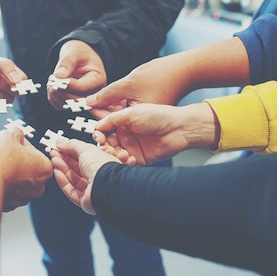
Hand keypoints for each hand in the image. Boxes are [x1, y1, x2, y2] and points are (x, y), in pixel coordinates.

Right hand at [0, 128, 53, 211]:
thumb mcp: (9, 134)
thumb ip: (17, 133)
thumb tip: (16, 135)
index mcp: (45, 168)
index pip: (34, 151)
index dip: (20, 144)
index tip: (11, 143)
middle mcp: (38, 186)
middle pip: (26, 167)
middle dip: (14, 160)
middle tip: (2, 153)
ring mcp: (23, 198)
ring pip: (15, 180)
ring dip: (6, 172)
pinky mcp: (8, 205)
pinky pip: (5, 190)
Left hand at [47, 40, 106, 110]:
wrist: (79, 57)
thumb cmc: (79, 52)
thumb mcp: (74, 52)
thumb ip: (67, 63)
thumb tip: (59, 76)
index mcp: (98, 79)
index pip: (84, 87)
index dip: (69, 84)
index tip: (56, 76)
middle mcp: (93, 93)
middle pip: (75, 99)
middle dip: (60, 89)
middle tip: (51, 78)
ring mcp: (83, 99)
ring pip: (66, 104)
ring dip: (55, 93)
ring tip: (52, 79)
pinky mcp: (72, 102)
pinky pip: (59, 105)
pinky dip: (53, 96)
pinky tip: (52, 85)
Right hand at [50, 137, 119, 214]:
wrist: (106, 186)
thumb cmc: (103, 167)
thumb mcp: (85, 148)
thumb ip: (71, 145)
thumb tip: (61, 142)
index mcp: (102, 163)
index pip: (83, 156)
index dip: (70, 151)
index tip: (60, 147)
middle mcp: (98, 176)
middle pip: (77, 168)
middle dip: (64, 160)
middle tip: (54, 153)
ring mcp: (91, 189)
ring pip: (73, 179)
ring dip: (63, 169)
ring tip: (54, 161)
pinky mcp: (85, 200)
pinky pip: (71, 191)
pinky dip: (63, 182)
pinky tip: (57, 173)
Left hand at [85, 54, 189, 118]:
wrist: (186, 71)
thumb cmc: (161, 77)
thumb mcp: (129, 84)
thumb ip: (107, 95)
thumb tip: (88, 101)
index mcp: (137, 122)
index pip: (111, 124)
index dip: (96, 117)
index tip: (83, 110)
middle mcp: (142, 125)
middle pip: (115, 124)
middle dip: (102, 117)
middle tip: (85, 108)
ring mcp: (145, 120)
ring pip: (122, 118)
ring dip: (111, 111)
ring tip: (95, 103)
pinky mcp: (148, 114)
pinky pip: (130, 112)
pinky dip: (122, 107)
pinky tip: (111, 100)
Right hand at [93, 103, 219, 163]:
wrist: (179, 129)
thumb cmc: (159, 116)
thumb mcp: (132, 113)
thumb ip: (112, 119)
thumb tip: (97, 125)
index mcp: (123, 122)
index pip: (104, 129)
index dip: (99, 134)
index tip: (98, 137)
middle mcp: (126, 135)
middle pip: (107, 144)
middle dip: (104, 147)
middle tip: (105, 147)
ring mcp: (132, 147)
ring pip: (114, 154)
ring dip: (113, 155)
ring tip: (119, 153)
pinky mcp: (139, 158)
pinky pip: (125, 163)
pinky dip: (124, 162)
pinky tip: (128, 158)